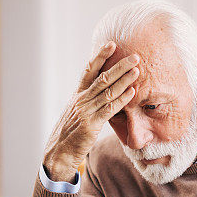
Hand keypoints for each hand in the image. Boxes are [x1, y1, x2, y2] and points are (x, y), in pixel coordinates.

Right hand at [43, 42, 139, 181]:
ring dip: (124, 80)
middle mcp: (81, 99)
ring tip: (137, 70)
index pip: (89, 70)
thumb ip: (89, 100)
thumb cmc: (70, 132)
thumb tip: (104, 90)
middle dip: (119, 65)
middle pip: (102, 77)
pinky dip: (121, 100)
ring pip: (107, 91)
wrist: (59, 152)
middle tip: (135, 56)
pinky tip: (132, 93)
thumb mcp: (77, 112)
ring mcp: (85, 111)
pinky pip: (109, 109)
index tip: (111, 44)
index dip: (100, 56)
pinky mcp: (91, 125)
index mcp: (77, 94)